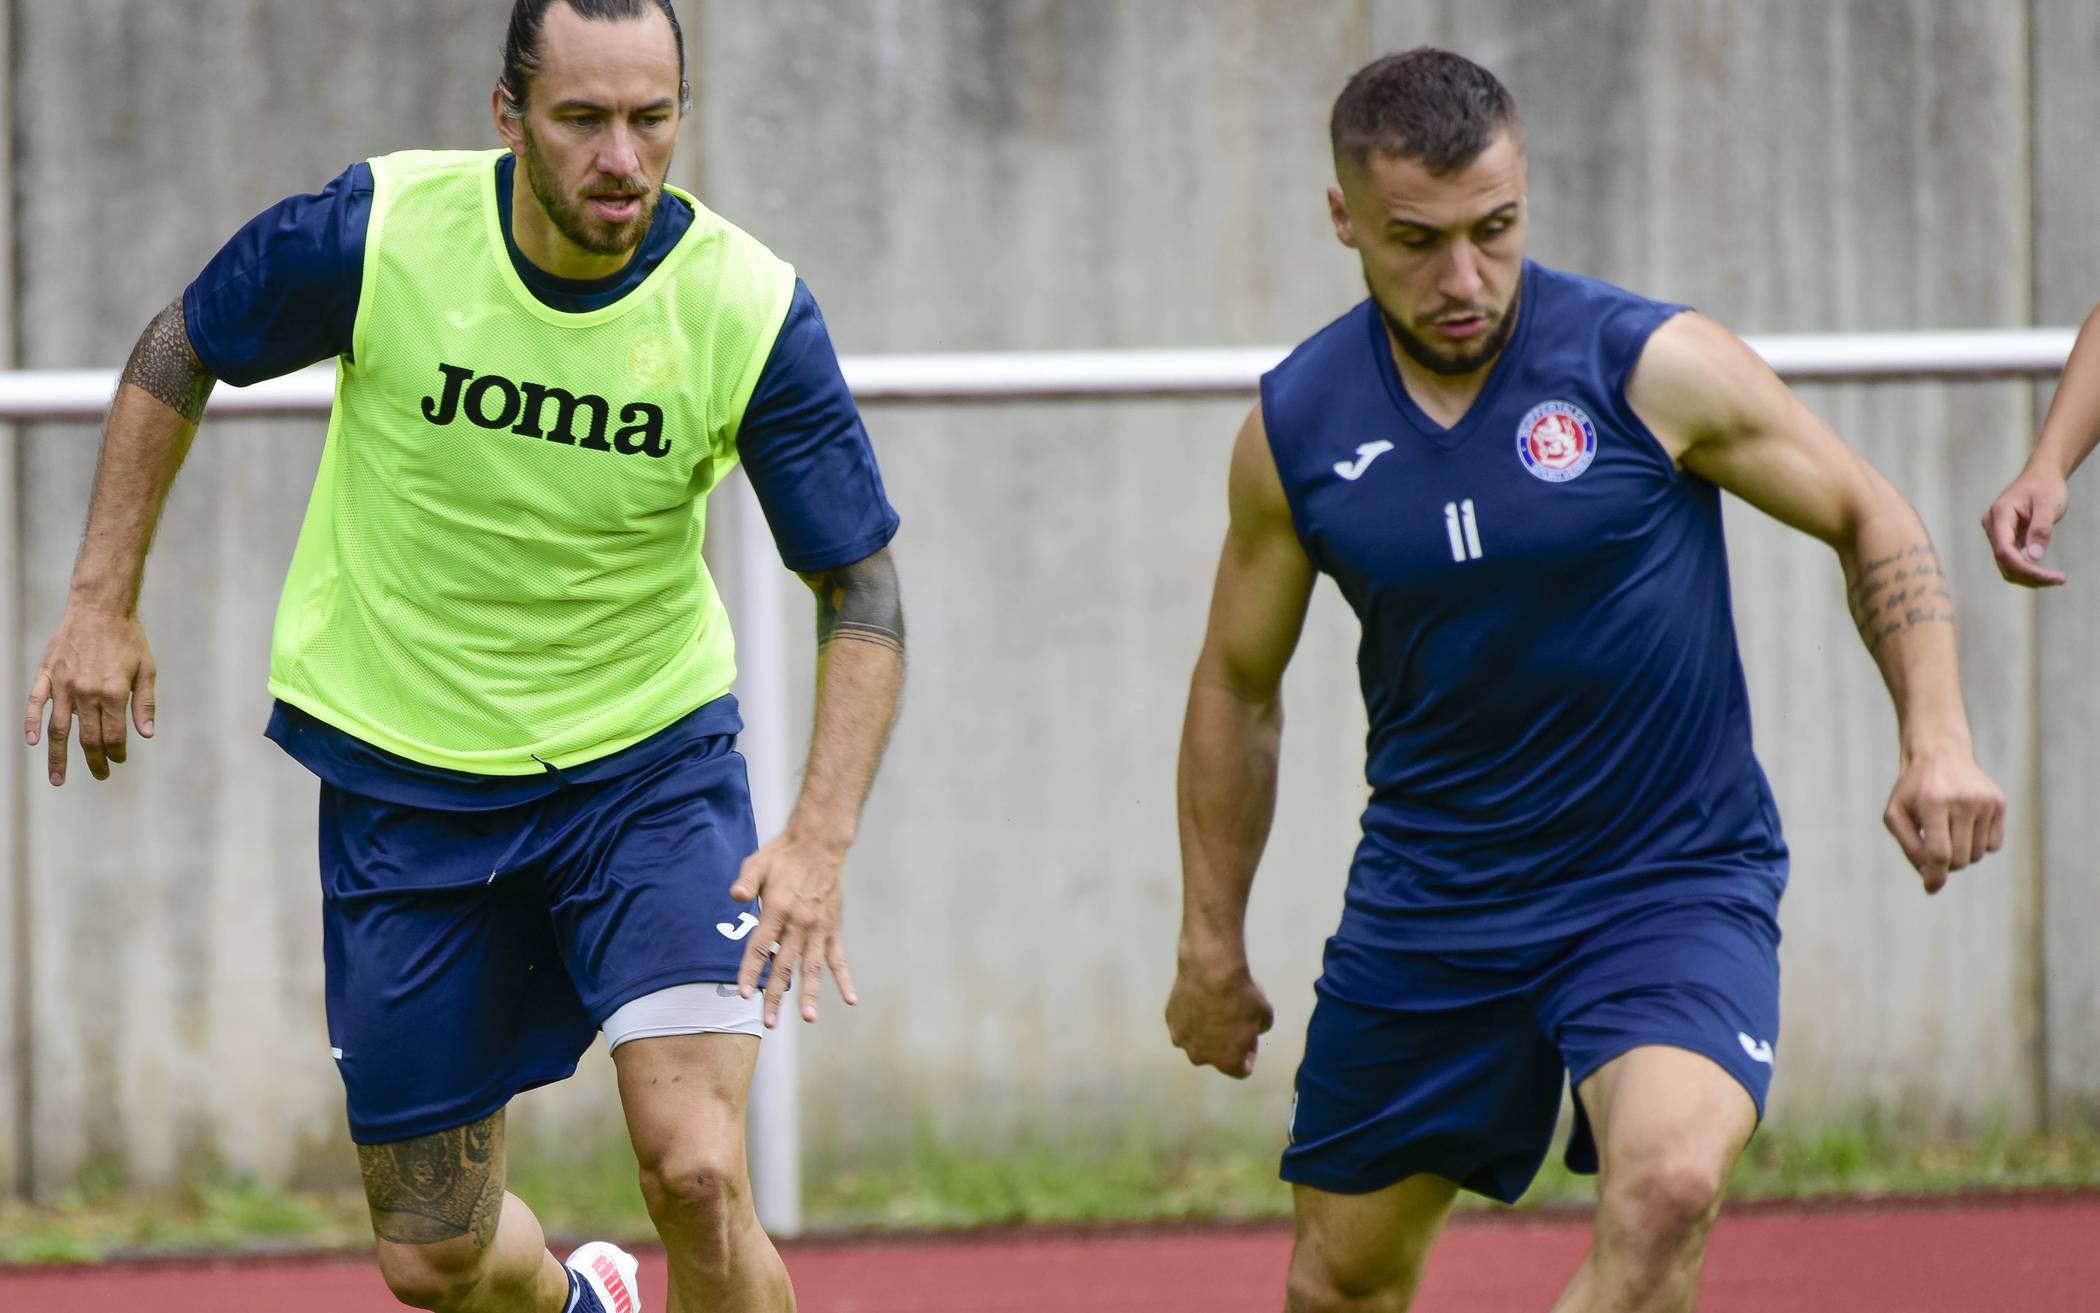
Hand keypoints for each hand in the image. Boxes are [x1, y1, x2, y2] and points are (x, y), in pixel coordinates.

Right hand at [24, 603, 156, 785]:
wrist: (100, 608)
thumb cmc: (128, 638)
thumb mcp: (147, 669)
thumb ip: (145, 703)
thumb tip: (146, 734)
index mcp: (113, 693)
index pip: (114, 735)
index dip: (117, 752)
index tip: (119, 760)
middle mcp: (86, 692)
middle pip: (87, 737)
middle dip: (95, 760)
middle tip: (100, 775)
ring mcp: (63, 685)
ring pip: (59, 729)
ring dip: (58, 757)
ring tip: (58, 779)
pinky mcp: (47, 674)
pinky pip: (35, 703)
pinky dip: (31, 724)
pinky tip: (34, 742)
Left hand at [732, 831, 857, 1026]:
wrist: (819, 844)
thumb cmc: (784, 855)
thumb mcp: (757, 863)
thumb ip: (746, 882)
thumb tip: (735, 896)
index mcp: (777, 910)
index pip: (760, 947)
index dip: (752, 972)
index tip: (745, 994)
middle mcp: (799, 924)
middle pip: (784, 966)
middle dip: (775, 996)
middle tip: (769, 1022)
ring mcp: (818, 929)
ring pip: (812, 968)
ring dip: (811, 994)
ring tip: (809, 1018)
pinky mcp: (832, 929)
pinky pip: (839, 958)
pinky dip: (844, 979)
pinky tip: (850, 999)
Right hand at [1165, 950, 1272, 1077]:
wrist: (1211, 970)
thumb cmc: (1242, 996)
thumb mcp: (1265, 1014)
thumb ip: (1259, 1028)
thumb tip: (1253, 1028)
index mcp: (1227, 1061)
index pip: (1241, 1070)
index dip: (1249, 1054)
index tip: (1250, 1040)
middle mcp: (1200, 1056)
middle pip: (1214, 1057)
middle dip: (1223, 1044)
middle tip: (1231, 1023)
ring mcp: (1181, 1038)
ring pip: (1195, 1040)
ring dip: (1203, 1032)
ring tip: (1212, 1010)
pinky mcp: (1170, 1018)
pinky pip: (1183, 1022)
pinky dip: (1190, 1015)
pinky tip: (1198, 999)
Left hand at [1882, 747, 2005, 892]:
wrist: (1940, 755)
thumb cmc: (1913, 791)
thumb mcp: (1896, 815)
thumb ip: (1910, 848)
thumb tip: (1931, 878)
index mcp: (1934, 802)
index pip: (1939, 853)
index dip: (1935, 876)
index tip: (1930, 888)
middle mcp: (1963, 801)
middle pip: (1959, 859)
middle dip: (1945, 864)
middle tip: (1934, 850)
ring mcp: (1985, 801)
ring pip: (1977, 854)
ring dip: (1961, 853)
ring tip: (1948, 831)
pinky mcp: (1999, 802)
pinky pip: (1994, 845)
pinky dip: (1979, 845)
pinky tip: (1966, 825)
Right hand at [1981, 469, 2069, 586]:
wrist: (2042, 475)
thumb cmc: (2045, 486)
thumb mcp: (2048, 505)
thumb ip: (2040, 529)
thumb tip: (2033, 558)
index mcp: (1999, 515)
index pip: (2004, 550)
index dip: (2024, 568)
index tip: (2049, 577)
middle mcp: (1992, 526)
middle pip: (2004, 561)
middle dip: (2029, 576)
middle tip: (2059, 580)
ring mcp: (1996, 533)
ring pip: (2006, 565)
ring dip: (2028, 577)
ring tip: (2055, 579)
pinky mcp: (2005, 538)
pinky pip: (2011, 560)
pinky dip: (2027, 570)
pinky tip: (2046, 574)